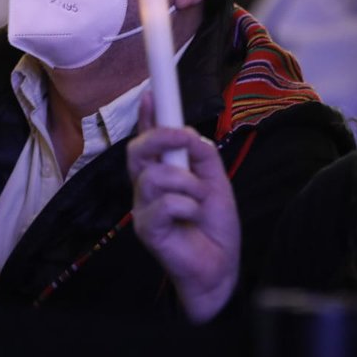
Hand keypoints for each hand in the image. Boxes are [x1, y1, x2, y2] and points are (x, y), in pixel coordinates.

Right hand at [128, 94, 240, 322]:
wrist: (220, 266)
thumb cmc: (213, 225)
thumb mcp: (214, 180)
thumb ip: (201, 154)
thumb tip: (187, 131)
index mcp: (162, 172)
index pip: (148, 138)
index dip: (149, 114)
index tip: (153, 90)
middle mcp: (146, 187)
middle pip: (136, 149)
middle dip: (161, 136)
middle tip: (184, 138)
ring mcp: (143, 207)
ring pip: (154, 175)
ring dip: (186, 182)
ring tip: (199, 198)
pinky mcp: (146, 229)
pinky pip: (164, 204)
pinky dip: (187, 206)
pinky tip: (193, 218)